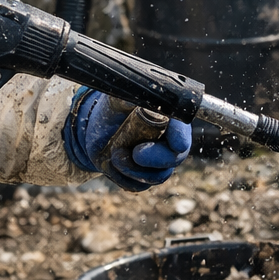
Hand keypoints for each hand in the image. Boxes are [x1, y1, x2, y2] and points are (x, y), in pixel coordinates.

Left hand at [64, 91, 191, 191]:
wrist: (96, 127)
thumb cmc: (114, 108)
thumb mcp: (119, 97)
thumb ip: (132, 94)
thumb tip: (139, 94)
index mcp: (169, 119)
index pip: (181, 128)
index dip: (181, 136)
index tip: (177, 144)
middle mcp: (169, 141)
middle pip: (175, 157)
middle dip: (155, 158)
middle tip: (135, 153)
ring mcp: (158, 162)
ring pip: (157, 176)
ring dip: (133, 169)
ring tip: (114, 155)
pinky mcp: (142, 176)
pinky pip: (139, 185)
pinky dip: (123, 178)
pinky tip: (111, 163)